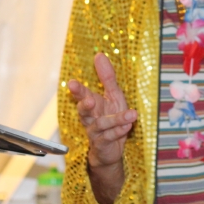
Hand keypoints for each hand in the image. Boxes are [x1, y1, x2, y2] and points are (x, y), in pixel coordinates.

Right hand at [68, 52, 136, 203]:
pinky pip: (109, 137)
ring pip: (101, 125)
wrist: (111, 149)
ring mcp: (95, 132)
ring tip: (132, 114)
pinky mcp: (103, 144)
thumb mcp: (113, 95)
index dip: (77, 90)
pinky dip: (119, 131)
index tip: (72, 83)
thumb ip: (107, 77)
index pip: (82, 95)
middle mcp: (90, 118)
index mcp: (91, 104)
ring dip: (116, 119)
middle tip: (89, 100)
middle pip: (84, 111)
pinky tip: (128, 126)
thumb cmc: (111, 118)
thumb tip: (99, 55)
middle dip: (85, 105)